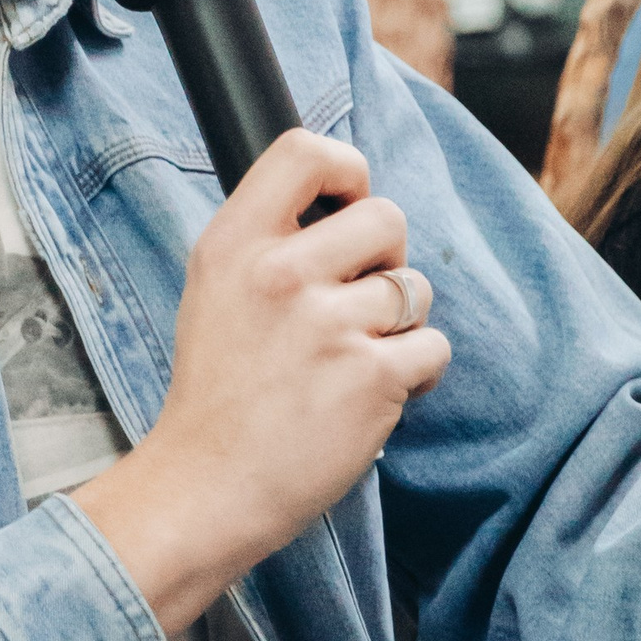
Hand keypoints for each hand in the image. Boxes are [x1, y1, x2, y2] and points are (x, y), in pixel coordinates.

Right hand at [71, 130, 450, 636]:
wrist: (207, 487)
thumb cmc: (217, 394)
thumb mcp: (213, 292)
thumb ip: (269, 242)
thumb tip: (343, 204)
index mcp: (234, 245)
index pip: (305, 153)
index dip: (346, 169)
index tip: (347, 204)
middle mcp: (280, 274)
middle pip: (386, 217)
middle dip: (387, 260)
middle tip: (356, 305)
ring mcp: (328, 325)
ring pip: (415, 288)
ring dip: (400, 326)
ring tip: (353, 362)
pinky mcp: (373, 377)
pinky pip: (433, 348)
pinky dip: (414, 375)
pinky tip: (370, 397)